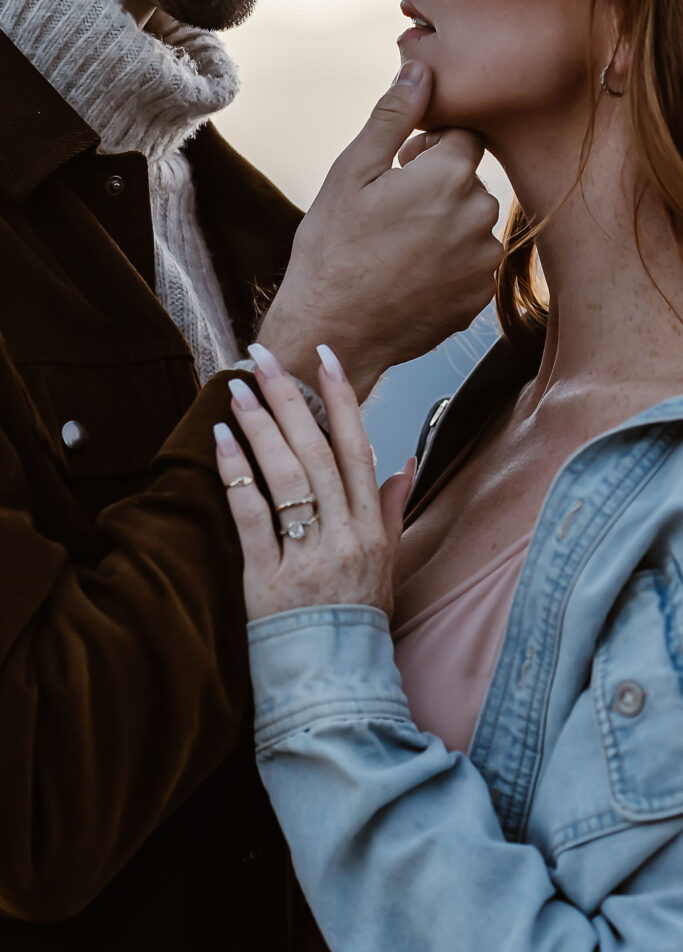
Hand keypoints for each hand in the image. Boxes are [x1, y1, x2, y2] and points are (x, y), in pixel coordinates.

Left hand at [213, 345, 414, 620]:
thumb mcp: (387, 565)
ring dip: (260, 428)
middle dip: (290, 400)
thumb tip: (404, 464)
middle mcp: (344, 538)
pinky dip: (236, 478)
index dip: (343, 401)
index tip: (326, 357)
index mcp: (372, 530)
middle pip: (317, 454)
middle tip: (264, 358)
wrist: (336, 682)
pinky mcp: (268, 581)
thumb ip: (392, 512)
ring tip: (237, 391)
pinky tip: (221, 443)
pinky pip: (252, 519)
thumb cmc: (358, 619)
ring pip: (287, 478)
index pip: (359, 451)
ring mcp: (307, 559)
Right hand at [257, 60, 501, 402]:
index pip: (463, 135)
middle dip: (438, 188)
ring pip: (472, 225)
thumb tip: (420, 68)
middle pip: (469, 182)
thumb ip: (393, 117)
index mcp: (450, 176)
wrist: (333, 333)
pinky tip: (409, 279)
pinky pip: (470, 266)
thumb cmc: (332, 251)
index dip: (429, 147)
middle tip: (390, 215)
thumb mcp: (351, 173)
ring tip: (396, 251)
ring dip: (445, 228)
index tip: (400, 168)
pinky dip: (447, 267)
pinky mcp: (478, 300)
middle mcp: (479, 217)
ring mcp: (481, 264)